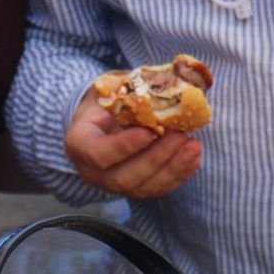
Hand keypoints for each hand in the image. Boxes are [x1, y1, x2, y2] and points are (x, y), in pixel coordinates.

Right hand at [64, 90, 201, 197]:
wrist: (102, 120)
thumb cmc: (107, 101)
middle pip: (124, 177)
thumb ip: (129, 90)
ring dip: (172, 168)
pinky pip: (156, 189)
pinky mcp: (135, 189)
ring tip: (193, 146)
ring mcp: (114, 185)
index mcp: (80, 144)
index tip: (149, 132)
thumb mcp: (109, 90)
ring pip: (143, 188)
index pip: (98, 154)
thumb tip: (165, 84)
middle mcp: (93, 172)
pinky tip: (193, 158)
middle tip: (180, 136)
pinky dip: (178, 175)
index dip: (124, 147)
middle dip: (156, 158)